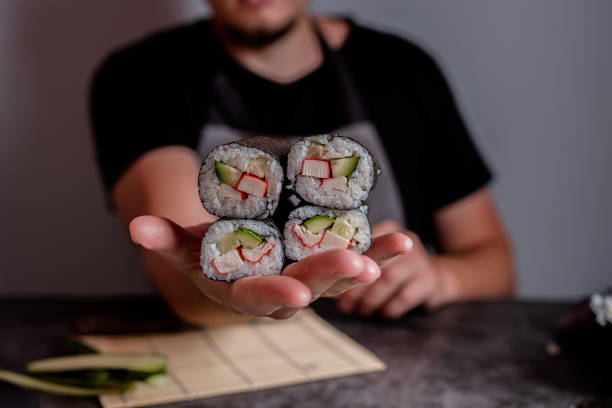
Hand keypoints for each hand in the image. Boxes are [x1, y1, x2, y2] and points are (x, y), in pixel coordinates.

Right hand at [129, 215, 385, 319]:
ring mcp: (310, 279)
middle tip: (357, 264)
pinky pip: (357, 258)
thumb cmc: (210, 257)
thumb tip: (135, 227)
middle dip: (332, 276)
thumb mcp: (186, 248)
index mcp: (247, 293)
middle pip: (310, 287)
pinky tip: (405, 241)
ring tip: (400, 246)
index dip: (276, 298)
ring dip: (371, 262)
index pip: (260, 300)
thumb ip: (164, 238)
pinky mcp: (328, 263)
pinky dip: (380, 251)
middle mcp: (284, 292)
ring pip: (343, 277)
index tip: (296, 296)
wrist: (239, 263)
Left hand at [337, 221, 451, 318]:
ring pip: (388, 279)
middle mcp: (406, 238)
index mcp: (387, 229)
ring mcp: (421, 259)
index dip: (346, 262)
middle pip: (376, 261)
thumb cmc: (395, 270)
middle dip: (356, 286)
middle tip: (343, 305)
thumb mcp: (378, 259)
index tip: (333, 282)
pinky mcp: (431, 281)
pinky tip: (382, 313)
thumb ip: (355, 263)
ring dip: (370, 300)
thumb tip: (321, 281)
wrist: (436, 280)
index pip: (363, 241)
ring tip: (359, 311)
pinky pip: (404, 297)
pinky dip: (389, 308)